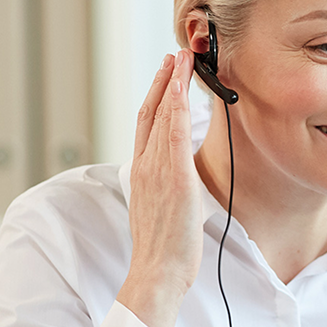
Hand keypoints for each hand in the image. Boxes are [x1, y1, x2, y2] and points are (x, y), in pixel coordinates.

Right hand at [118, 51, 206, 326]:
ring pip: (162, 115)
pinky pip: (174, 134)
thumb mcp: (163, 211)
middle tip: (175, 55)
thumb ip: (169, 190)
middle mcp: (145, 166)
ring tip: (182, 60)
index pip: (148, 126)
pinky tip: (183, 88)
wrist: (157, 270)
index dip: (157, 98)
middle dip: (164, 81)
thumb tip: (181, 183)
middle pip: (152, 112)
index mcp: (143, 173)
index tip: (167, 77)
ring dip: (173, 84)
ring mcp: (157, 169)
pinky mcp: (173, 177)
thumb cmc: (165, 250)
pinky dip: (176, 107)